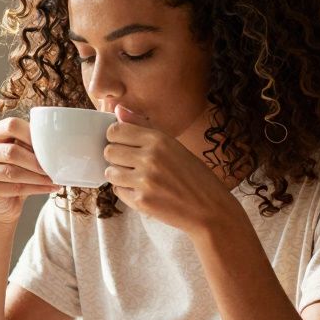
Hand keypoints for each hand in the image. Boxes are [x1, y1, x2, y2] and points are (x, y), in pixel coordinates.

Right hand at [0, 117, 60, 224]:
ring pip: (13, 172)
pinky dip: (36, 188)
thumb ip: (30, 144)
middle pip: (11, 152)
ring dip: (38, 177)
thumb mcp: (21, 152)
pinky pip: (15, 188)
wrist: (2, 202)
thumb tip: (54, 142)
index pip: (11, 125)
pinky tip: (49, 188)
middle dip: (36, 160)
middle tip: (55, 166)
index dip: (32, 134)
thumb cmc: (15, 170)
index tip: (51, 144)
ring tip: (54, 178)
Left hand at [102, 110, 239, 233]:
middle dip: (116, 157)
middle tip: (131, 164)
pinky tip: (143, 191)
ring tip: (136, 178)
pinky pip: (118, 191)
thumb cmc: (194, 176)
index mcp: (159, 140)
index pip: (115, 130)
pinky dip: (126, 191)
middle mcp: (150, 158)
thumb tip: (118, 110)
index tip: (124, 144)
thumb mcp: (174, 146)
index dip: (115, 137)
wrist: (210, 209)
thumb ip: (143, 127)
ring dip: (119, 175)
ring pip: (110, 172)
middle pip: (109, 151)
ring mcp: (144, 180)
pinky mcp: (141, 201)